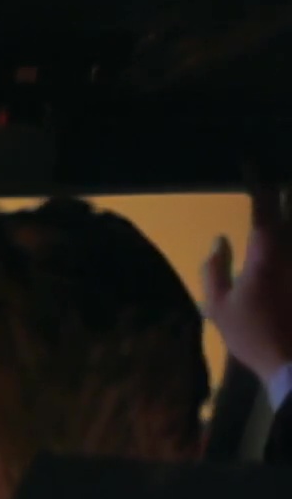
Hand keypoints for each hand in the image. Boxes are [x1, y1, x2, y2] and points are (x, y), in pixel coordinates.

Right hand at [201, 184, 291, 384]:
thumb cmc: (253, 336)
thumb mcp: (219, 307)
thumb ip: (214, 269)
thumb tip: (219, 239)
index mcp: (267, 252)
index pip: (264, 204)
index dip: (257, 181)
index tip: (249, 163)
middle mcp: (291, 250)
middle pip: (286, 216)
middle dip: (279, 201)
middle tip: (269, 192)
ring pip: (287, 237)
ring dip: (280, 228)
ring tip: (270, 223)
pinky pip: (288, 263)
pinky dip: (281, 253)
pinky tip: (274, 266)